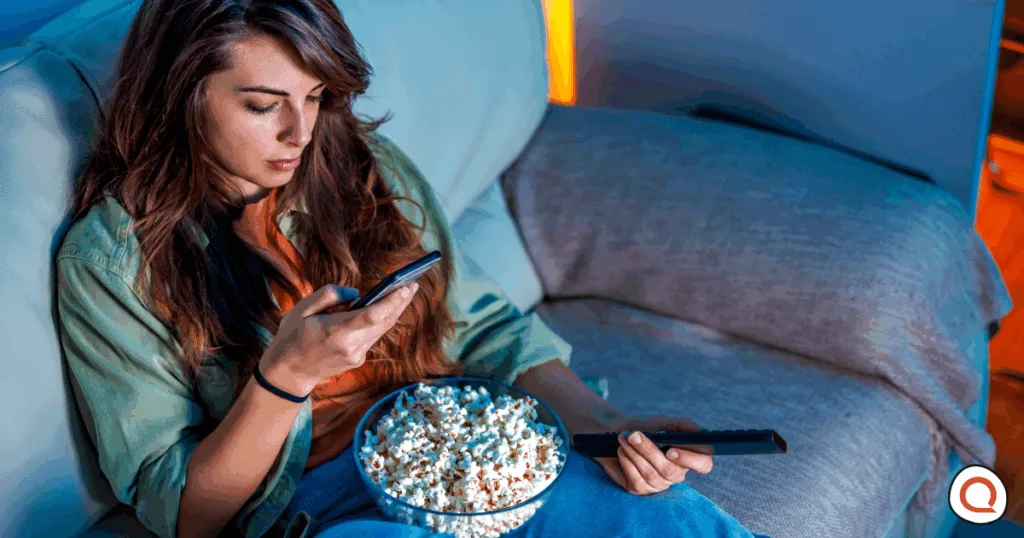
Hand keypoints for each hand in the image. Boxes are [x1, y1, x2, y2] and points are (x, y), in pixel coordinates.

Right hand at [259, 283, 418, 395]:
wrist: (288, 373)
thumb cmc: (292, 336)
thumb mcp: (302, 309)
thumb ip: (329, 295)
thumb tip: (356, 294)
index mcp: (336, 332)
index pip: (372, 316)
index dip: (392, 301)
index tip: (405, 287)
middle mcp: (351, 346)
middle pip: (383, 322)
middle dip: (400, 302)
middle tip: (413, 284)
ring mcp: (356, 356)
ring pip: (381, 330)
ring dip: (394, 311)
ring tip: (405, 292)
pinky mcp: (358, 360)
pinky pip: (373, 336)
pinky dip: (380, 321)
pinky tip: (386, 308)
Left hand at [588, 415, 714, 494]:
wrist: (622, 434)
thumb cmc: (647, 428)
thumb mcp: (665, 423)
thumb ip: (684, 425)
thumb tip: (700, 432)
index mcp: (689, 458)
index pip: (704, 465)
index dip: (690, 460)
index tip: (671, 450)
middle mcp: (676, 474)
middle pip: (669, 470)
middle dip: (649, 450)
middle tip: (633, 435)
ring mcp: (659, 484)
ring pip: (650, 474)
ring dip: (634, 453)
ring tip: (624, 437)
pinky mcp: (641, 489)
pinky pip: (636, 480)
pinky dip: (627, 462)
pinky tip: (621, 451)